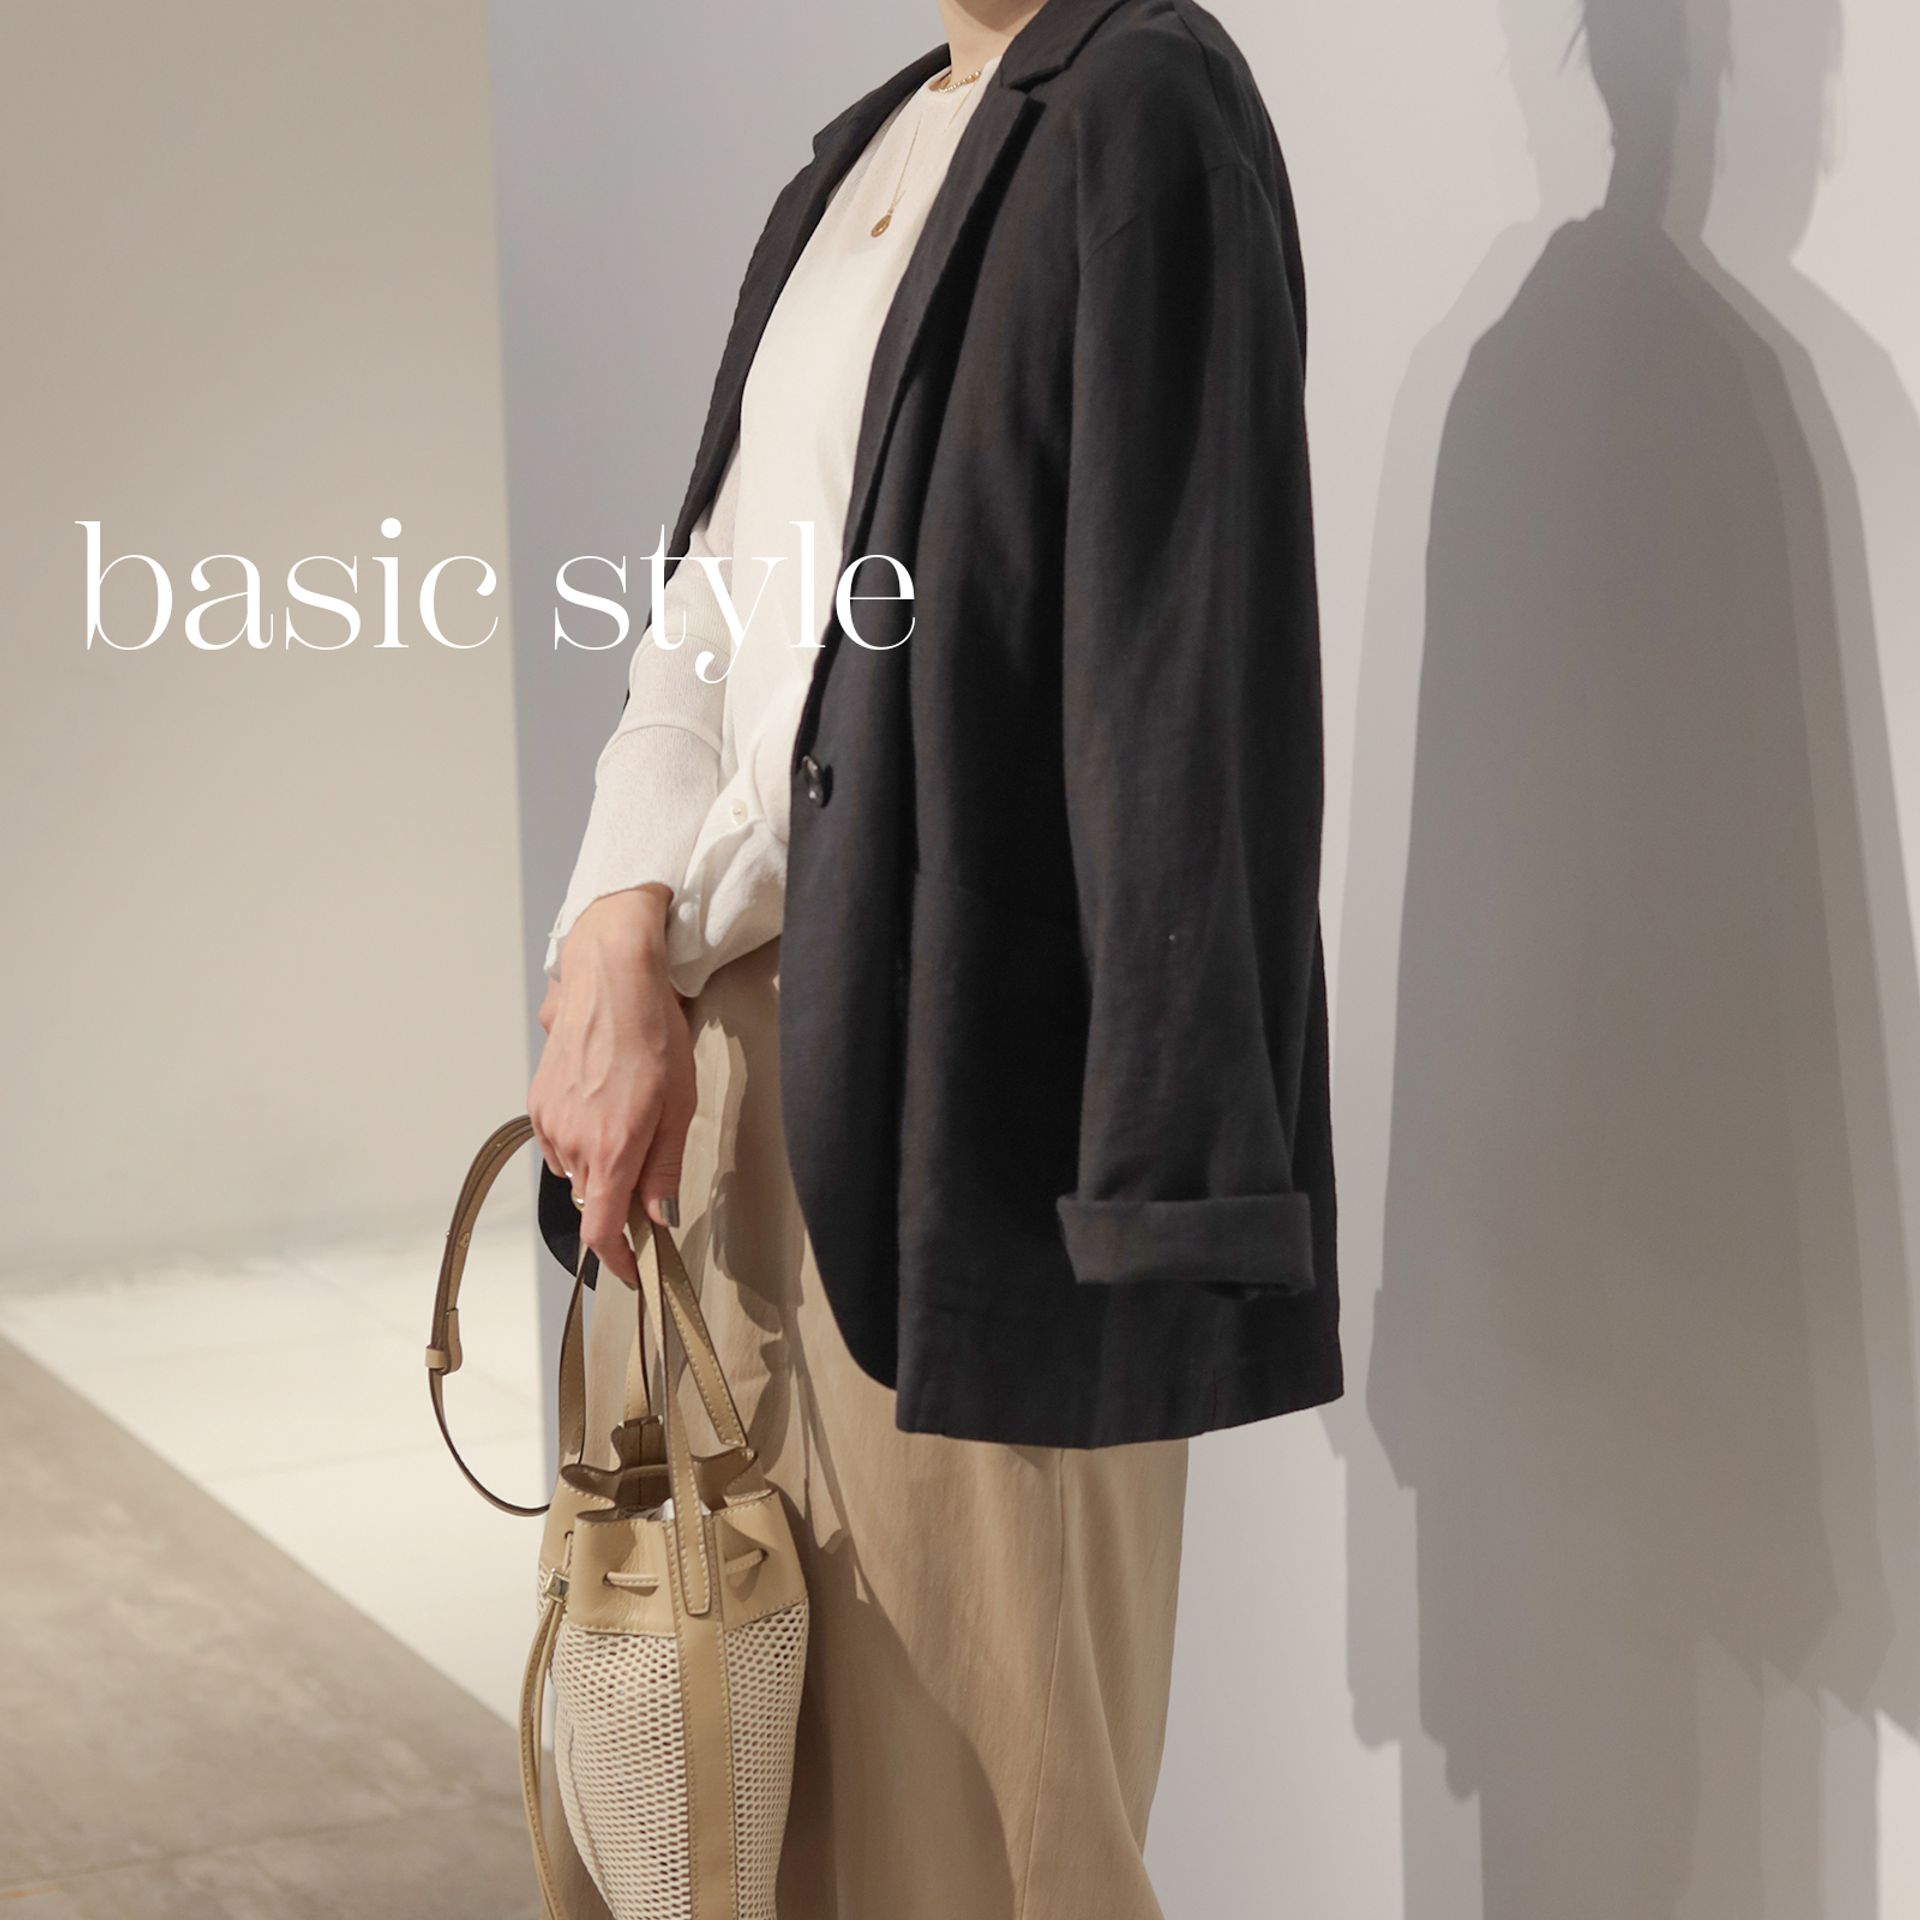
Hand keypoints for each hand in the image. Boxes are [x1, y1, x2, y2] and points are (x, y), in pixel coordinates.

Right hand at [528, 886, 692, 1287]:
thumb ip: (665, 1166)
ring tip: (630, 1119)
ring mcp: (549, 1122)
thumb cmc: (653, 1035)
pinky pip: (560, 1142)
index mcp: (611, 1149)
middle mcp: (572, 1143)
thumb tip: (658, 1216)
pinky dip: (582, 1139)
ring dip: (601, 1164)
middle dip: (619, 1199)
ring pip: (576, 1171)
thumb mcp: (679, 1103)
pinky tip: (604, 1103)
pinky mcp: (537, 1102)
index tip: (632, 1271)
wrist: (609, 978)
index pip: (601, 1232)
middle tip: (650, 1169)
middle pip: (593, 1200)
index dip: (616, 1261)